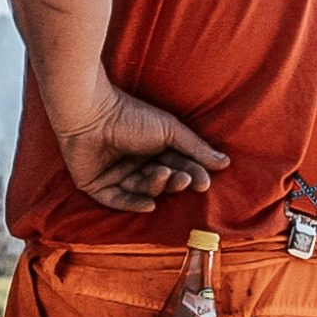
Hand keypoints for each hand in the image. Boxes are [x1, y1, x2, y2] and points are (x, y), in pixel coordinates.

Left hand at [43, 68, 214, 216]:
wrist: (92, 113)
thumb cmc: (131, 116)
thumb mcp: (170, 131)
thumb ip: (196, 148)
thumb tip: (225, 163)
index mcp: (152, 148)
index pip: (177, 166)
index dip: (191, 174)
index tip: (204, 181)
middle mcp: (134, 162)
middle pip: (161, 181)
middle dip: (175, 181)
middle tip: (185, 179)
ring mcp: (114, 174)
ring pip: (142, 190)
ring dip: (156, 186)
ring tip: (163, 174)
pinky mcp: (96, 184)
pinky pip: (117, 200)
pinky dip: (133, 203)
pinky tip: (149, 203)